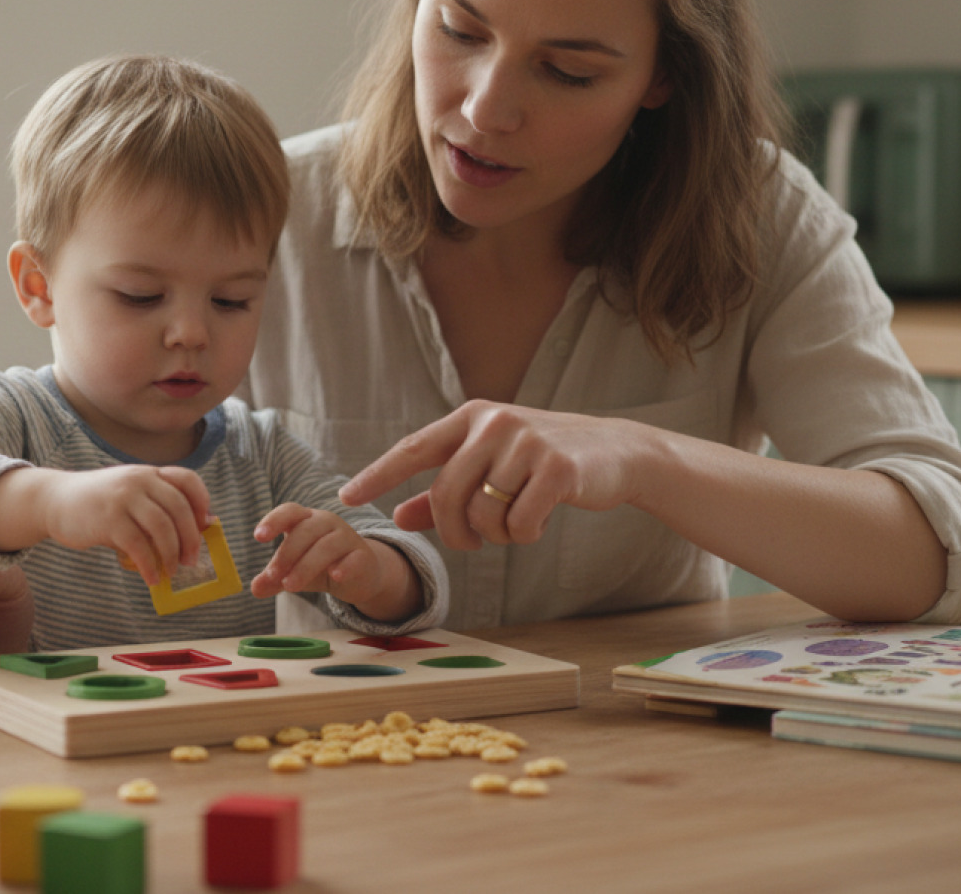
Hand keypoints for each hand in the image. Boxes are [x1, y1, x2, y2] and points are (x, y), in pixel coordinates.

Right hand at [33, 465, 212, 586]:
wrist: (54, 500)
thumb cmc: (98, 503)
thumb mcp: (130, 496)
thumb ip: (158, 508)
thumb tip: (197, 530)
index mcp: (148, 473)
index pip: (187, 479)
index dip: (202, 501)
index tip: (205, 524)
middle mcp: (139, 480)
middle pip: (179, 508)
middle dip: (191, 538)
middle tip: (191, 560)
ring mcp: (123, 498)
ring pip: (162, 527)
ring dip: (171, 554)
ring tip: (171, 571)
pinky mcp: (108, 519)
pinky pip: (138, 545)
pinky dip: (149, 565)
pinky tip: (151, 578)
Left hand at [249, 502, 416, 618]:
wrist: (359, 576)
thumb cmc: (321, 566)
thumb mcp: (293, 572)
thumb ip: (274, 579)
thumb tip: (254, 589)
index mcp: (306, 520)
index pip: (290, 511)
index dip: (273, 520)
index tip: (258, 537)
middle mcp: (327, 522)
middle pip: (306, 530)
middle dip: (287, 554)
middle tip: (273, 576)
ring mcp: (347, 537)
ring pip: (326, 546)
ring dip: (305, 566)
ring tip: (290, 586)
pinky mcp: (363, 556)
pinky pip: (353, 558)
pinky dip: (344, 566)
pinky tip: (335, 576)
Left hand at [338, 400, 649, 550]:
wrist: (616, 452)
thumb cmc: (545, 461)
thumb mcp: (492, 465)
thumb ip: (444, 489)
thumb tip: (398, 516)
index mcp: (472, 417)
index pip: (413, 448)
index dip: (377, 474)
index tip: (345, 497)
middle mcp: (494, 423)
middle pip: (446, 496)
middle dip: (453, 532)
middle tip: (470, 544)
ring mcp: (526, 443)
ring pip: (482, 515)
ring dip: (494, 536)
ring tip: (513, 525)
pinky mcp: (557, 469)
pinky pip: (519, 524)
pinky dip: (525, 535)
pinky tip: (538, 521)